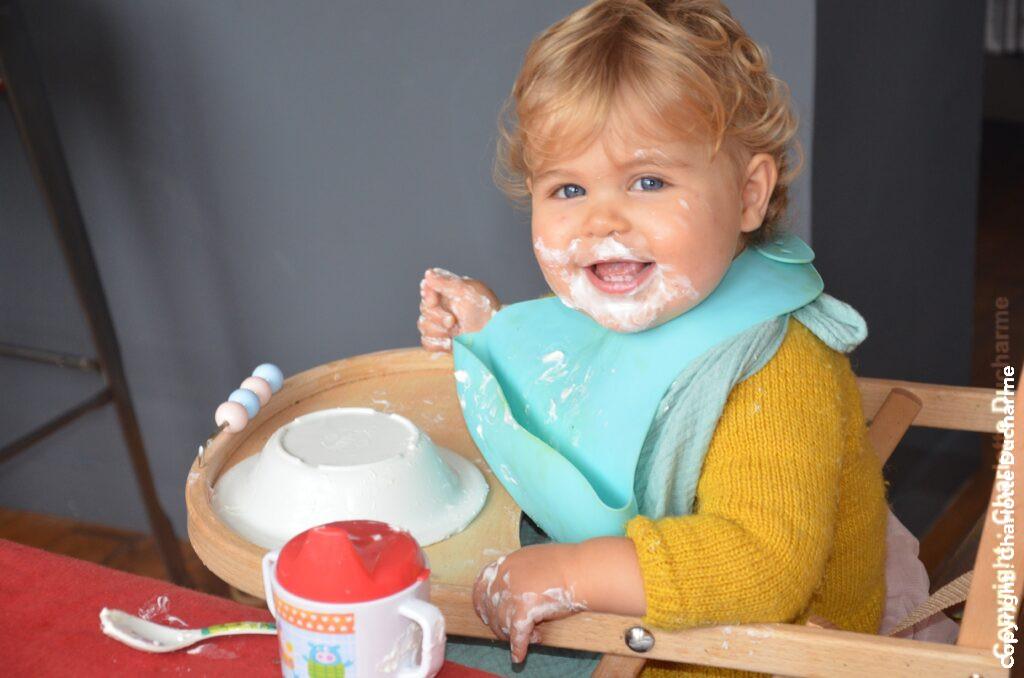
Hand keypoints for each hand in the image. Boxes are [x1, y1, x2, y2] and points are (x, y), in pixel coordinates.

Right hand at [418, 268, 499, 351]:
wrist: (495, 334)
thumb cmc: (486, 310)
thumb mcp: (467, 291)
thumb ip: (446, 282)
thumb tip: (428, 273)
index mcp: (447, 291)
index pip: (426, 289)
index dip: (427, 295)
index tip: (433, 301)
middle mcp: (441, 306)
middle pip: (424, 310)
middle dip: (438, 317)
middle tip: (452, 321)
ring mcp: (440, 324)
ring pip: (424, 326)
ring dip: (440, 331)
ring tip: (457, 332)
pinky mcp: (441, 341)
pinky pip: (427, 342)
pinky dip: (438, 344)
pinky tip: (451, 343)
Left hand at [471, 544, 586, 662]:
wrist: (583, 570)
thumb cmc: (568, 564)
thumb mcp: (535, 559)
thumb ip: (520, 572)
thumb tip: (515, 590)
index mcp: (507, 563)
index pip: (482, 586)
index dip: (482, 604)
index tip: (485, 615)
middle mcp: (506, 577)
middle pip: (491, 608)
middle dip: (498, 624)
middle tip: (511, 633)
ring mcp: (514, 593)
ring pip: (503, 623)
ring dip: (514, 636)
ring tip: (534, 637)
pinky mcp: (525, 609)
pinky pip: (518, 634)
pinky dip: (519, 647)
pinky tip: (519, 657)